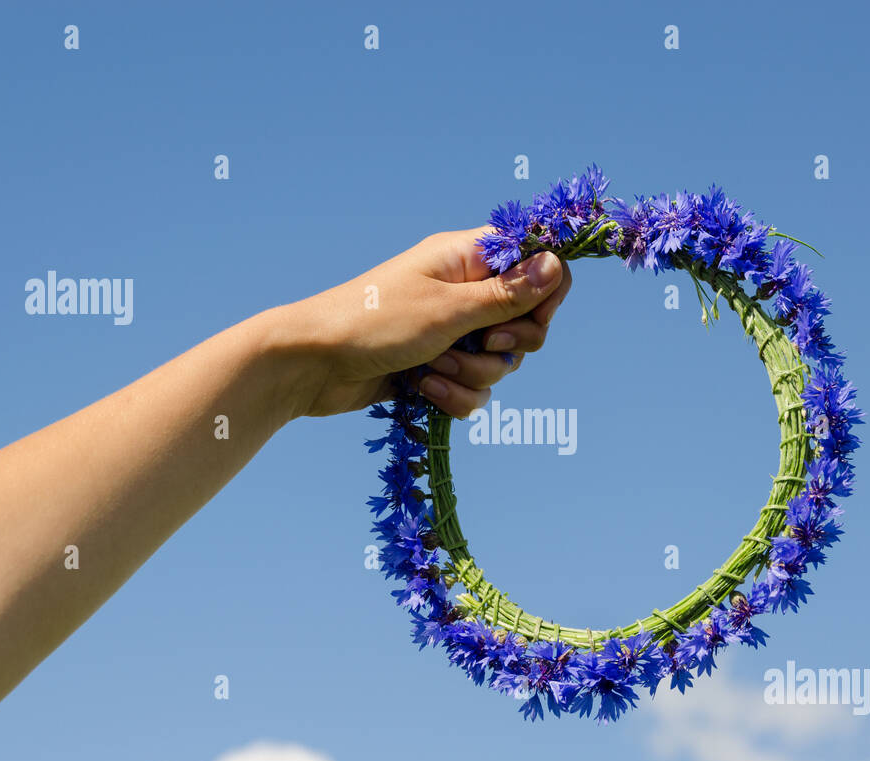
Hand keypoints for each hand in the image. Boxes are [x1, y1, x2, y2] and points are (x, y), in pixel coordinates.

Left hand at [264, 228, 571, 418]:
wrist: (312, 364)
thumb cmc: (375, 321)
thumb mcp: (448, 309)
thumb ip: (506, 295)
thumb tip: (557, 264)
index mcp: (468, 259)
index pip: (536, 263)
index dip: (546, 293)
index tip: (530, 316)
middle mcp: (464, 291)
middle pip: (526, 321)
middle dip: (509, 346)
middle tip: (483, 343)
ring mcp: (451, 330)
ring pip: (500, 362)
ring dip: (474, 373)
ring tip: (433, 369)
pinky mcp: (438, 366)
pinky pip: (474, 387)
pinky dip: (456, 394)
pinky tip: (424, 390)